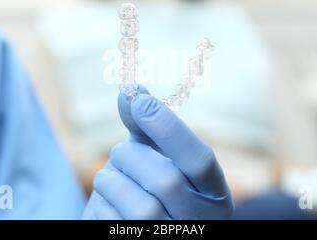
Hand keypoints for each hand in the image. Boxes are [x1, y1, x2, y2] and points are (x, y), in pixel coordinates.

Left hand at [82, 86, 233, 219]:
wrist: (139, 225)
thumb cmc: (150, 186)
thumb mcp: (156, 156)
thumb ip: (147, 127)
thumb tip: (130, 90)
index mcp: (214, 192)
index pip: (200, 159)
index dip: (169, 128)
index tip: (139, 101)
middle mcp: (202, 221)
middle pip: (166, 181)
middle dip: (131, 157)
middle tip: (120, 152)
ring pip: (140, 209)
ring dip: (112, 182)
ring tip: (109, 178)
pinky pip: (115, 225)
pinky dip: (102, 206)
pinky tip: (107, 202)